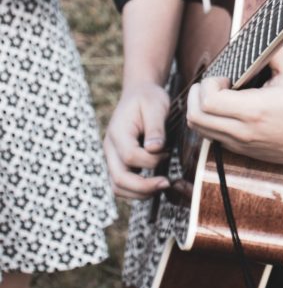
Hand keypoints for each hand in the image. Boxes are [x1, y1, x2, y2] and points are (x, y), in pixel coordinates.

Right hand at [104, 81, 170, 198]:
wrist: (138, 94)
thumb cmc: (148, 99)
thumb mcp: (156, 106)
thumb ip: (155, 128)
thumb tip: (155, 149)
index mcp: (118, 133)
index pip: (130, 156)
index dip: (151, 160)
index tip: (168, 152)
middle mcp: (110, 148)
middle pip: (118, 179)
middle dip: (143, 187)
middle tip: (166, 183)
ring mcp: (112, 157)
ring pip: (117, 187)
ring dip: (139, 193)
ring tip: (161, 186)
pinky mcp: (118, 163)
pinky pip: (122, 184)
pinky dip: (136, 190)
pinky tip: (154, 183)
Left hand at [186, 46, 282, 166]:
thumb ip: (274, 51)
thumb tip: (260, 35)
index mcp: (254, 110)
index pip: (209, 101)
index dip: (208, 84)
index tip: (223, 78)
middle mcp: (243, 130)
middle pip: (195, 117)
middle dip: (196, 96)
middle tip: (211, 85)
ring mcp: (240, 143)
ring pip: (199, 130)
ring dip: (199, 110)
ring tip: (216, 97)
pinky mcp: (241, 151)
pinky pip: (211, 138)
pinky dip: (209, 122)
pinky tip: (224, 111)